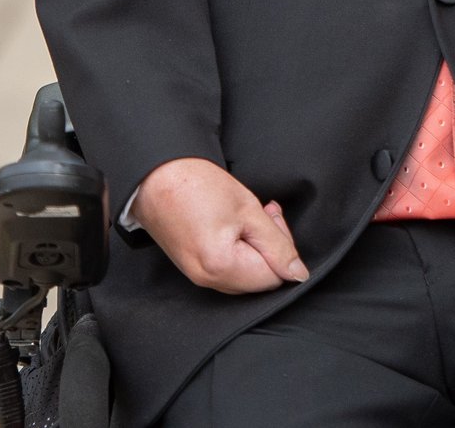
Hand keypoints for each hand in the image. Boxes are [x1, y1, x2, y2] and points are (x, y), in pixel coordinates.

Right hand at [134, 157, 309, 293]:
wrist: (157, 175)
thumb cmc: (198, 185)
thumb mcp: (249, 210)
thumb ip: (278, 244)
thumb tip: (298, 273)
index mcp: (221, 267)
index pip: (273, 276)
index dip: (282, 248)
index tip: (273, 218)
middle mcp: (207, 280)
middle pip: (258, 279)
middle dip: (269, 247)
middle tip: (264, 213)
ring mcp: (197, 276)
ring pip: (244, 275)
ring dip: (254, 247)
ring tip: (248, 216)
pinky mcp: (192, 268)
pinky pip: (226, 269)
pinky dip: (237, 250)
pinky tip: (234, 225)